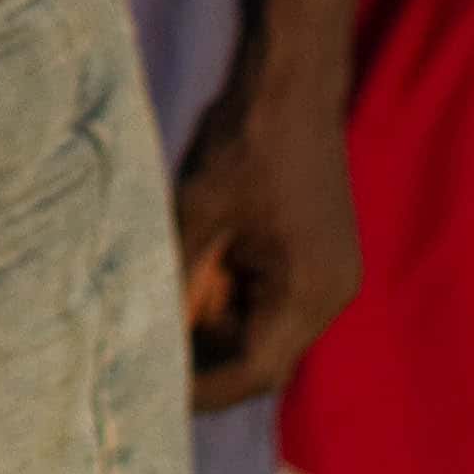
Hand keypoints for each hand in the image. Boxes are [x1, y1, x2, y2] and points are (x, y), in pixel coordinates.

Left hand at [170, 80, 355, 409]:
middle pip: (263, 359)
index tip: (150, 393)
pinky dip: (231, 296)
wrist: (293, 80)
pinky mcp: (318, 255)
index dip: (200, 390)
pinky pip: (272, 298)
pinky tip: (193, 270)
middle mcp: (330, 294)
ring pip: (265, 329)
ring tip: (162, 301)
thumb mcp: (196, 212)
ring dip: (215, 324)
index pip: (253, 372)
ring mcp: (329, 275)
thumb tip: (144, 334)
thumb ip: (177, 279)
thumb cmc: (245, 141)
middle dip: (204, 359)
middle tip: (143, 350)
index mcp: (308, 292)